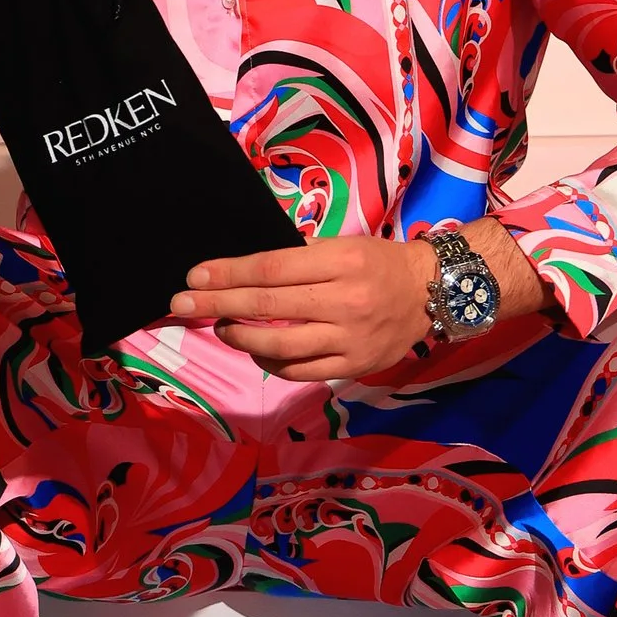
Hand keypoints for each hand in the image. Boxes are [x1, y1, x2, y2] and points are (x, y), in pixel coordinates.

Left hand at [171, 221, 547, 380]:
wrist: (434, 291)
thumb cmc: (380, 261)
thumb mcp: (343, 246)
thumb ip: (298, 263)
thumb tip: (242, 277)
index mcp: (339, 261)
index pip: (271, 270)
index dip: (229, 273)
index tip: (196, 274)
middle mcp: (344, 301)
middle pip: (267, 306)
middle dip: (218, 303)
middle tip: (182, 302)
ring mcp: (349, 338)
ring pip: (280, 345)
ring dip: (240, 337)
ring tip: (220, 325)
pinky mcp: (355, 365)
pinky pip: (301, 370)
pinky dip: (272, 363)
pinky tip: (256, 351)